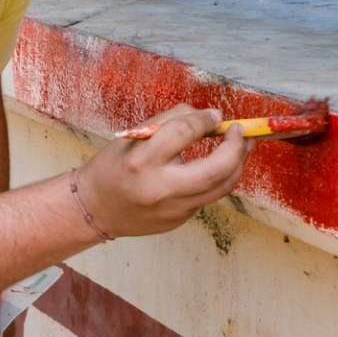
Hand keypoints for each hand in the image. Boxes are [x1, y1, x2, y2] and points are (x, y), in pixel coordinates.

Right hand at [76, 104, 252, 238]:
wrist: (94, 209)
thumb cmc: (111, 168)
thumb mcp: (132, 137)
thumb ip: (169, 122)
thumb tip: (210, 117)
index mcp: (143, 161)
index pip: (185, 132)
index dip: (205, 120)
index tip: (215, 115)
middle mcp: (161, 188)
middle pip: (217, 169)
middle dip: (237, 148)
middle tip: (242, 133)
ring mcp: (173, 209)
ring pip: (222, 187)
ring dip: (237, 164)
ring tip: (242, 148)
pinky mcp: (179, 220)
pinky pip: (207, 196)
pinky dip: (215, 179)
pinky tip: (214, 168)